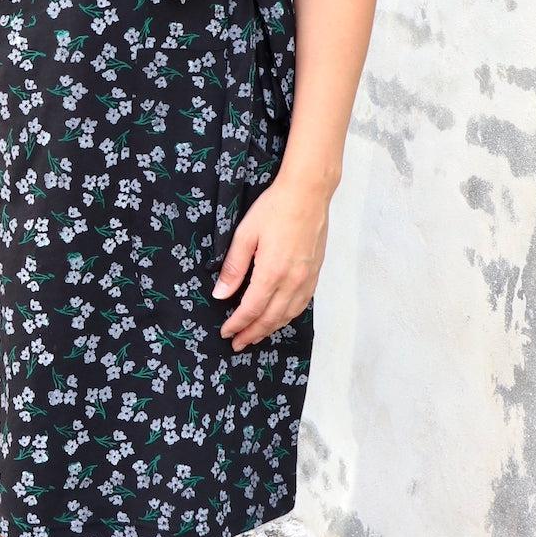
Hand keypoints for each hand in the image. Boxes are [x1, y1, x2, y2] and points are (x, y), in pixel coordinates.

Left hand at [211, 178, 330, 350]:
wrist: (308, 193)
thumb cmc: (274, 208)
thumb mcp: (246, 234)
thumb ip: (234, 267)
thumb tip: (220, 294)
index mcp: (272, 272)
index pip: (252, 309)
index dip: (237, 324)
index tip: (226, 332)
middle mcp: (292, 281)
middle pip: (270, 318)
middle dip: (252, 333)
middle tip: (237, 344)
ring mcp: (307, 279)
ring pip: (288, 315)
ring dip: (270, 329)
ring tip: (255, 336)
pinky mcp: (315, 274)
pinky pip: (301, 305)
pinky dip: (288, 317)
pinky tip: (280, 318)